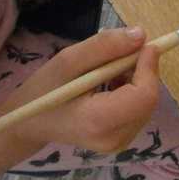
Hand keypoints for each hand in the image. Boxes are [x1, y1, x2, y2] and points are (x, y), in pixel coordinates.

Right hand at [0, 28, 158, 179]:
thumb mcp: (68, 61)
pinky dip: (131, 91)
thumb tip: (141, 35)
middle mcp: (114, 139)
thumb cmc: (44, 90)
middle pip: (147, 99)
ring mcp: (118, 144)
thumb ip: (104, 47)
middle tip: (120, 53)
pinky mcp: (120, 142)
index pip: (144, 96)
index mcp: (98, 121)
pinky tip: (109, 84)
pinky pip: (138, 110)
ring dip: (135, 79)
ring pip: (146, 104)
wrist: (29, 123)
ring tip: (106, 70)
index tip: (143, 43)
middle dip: (141, 71)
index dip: (149, 67)